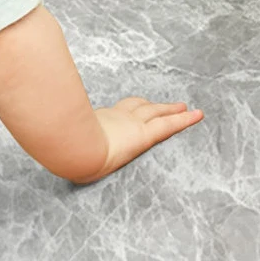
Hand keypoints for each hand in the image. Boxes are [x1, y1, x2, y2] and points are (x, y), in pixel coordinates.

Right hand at [76, 98, 204, 183]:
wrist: (75, 150)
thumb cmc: (69, 153)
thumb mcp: (69, 148)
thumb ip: (71, 150)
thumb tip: (61, 156)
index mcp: (101, 122)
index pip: (118, 111)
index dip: (130, 107)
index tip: (137, 106)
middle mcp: (117, 119)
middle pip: (140, 107)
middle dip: (153, 105)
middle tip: (164, 104)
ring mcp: (132, 124)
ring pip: (157, 112)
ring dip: (170, 109)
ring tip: (183, 107)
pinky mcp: (145, 134)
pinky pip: (169, 125)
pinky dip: (185, 119)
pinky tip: (198, 115)